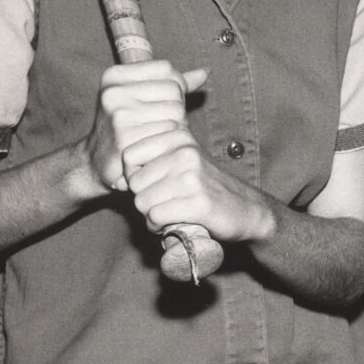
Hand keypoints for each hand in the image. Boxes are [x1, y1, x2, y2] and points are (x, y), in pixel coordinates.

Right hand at [83, 61, 208, 194]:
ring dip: (175, 126)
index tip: (160, 102)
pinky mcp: (127, 139)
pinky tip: (156, 147)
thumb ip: (173, 83)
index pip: (166, 69)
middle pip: (174, 90)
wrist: (96, 161)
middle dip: (176, 108)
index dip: (174, 86)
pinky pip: (170, 133)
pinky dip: (169, 141)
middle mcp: (114, 92)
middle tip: (160, 123)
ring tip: (157, 135)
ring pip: (176, 111)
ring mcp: (119, 115)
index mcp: (115, 76)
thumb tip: (205, 72)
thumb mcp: (142, 96)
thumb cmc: (126, 125)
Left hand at [122, 126, 275, 242]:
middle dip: (144, 197)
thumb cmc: (205, 188)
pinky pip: (156, 217)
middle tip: (166, 201)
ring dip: (152, 214)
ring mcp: (191, 177)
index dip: (134, 175)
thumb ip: (154, 158)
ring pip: (142, 201)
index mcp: (179, 137)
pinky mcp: (197, 203)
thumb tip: (118, 176)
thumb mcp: (183, 161)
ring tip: (173, 211)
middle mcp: (185, 152)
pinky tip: (176, 222)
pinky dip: (160, 226)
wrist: (246, 210)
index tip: (153, 183)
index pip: (129, 154)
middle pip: (134, 182)